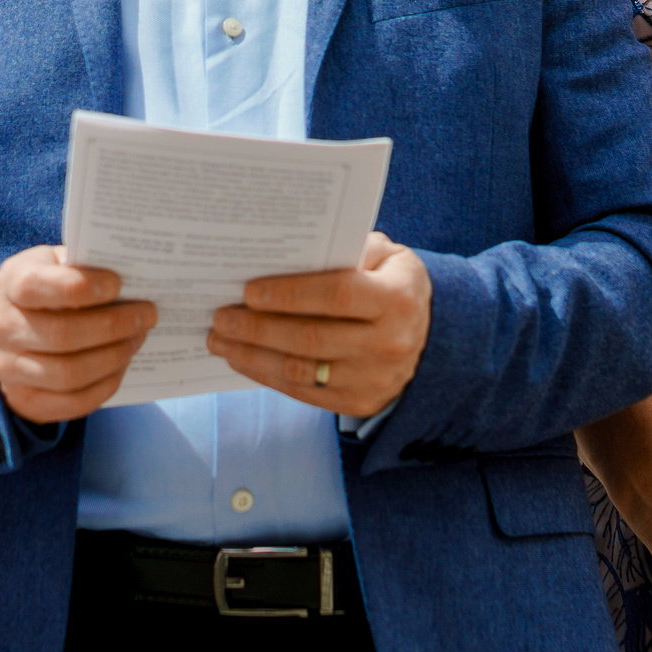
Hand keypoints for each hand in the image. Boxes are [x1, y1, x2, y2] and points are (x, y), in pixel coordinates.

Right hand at [0, 246, 157, 423]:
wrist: (10, 327)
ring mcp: (10, 369)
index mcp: (10, 284)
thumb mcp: (54, 263)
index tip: (118, 283)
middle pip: (63, 335)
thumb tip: (133, 276)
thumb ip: (83, 264)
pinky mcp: (27, 400)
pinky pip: (74, 402)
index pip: (38, 287)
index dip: (82, 287)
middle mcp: (3, 328)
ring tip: (137, 339)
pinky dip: (106, 384)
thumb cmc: (45, 287)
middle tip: (147, 315)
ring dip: (114, 356)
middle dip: (114, 326)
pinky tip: (122, 364)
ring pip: (70, 373)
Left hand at [208, 233, 429, 418]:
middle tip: (220, 318)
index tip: (248, 291)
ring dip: (253, 356)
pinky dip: (268, 376)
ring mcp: (375, 379)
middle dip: (258, 329)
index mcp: (396, 300)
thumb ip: (347, 249)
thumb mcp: (387, 255)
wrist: (431, 334)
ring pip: (302, 371)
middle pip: (311, 339)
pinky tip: (243, 359)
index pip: (337, 296)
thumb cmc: (393, 283)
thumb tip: (289, 253)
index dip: (290, 294)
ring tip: (220, 341)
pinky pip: (305, 392)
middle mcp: (389, 343)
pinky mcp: (361, 402)